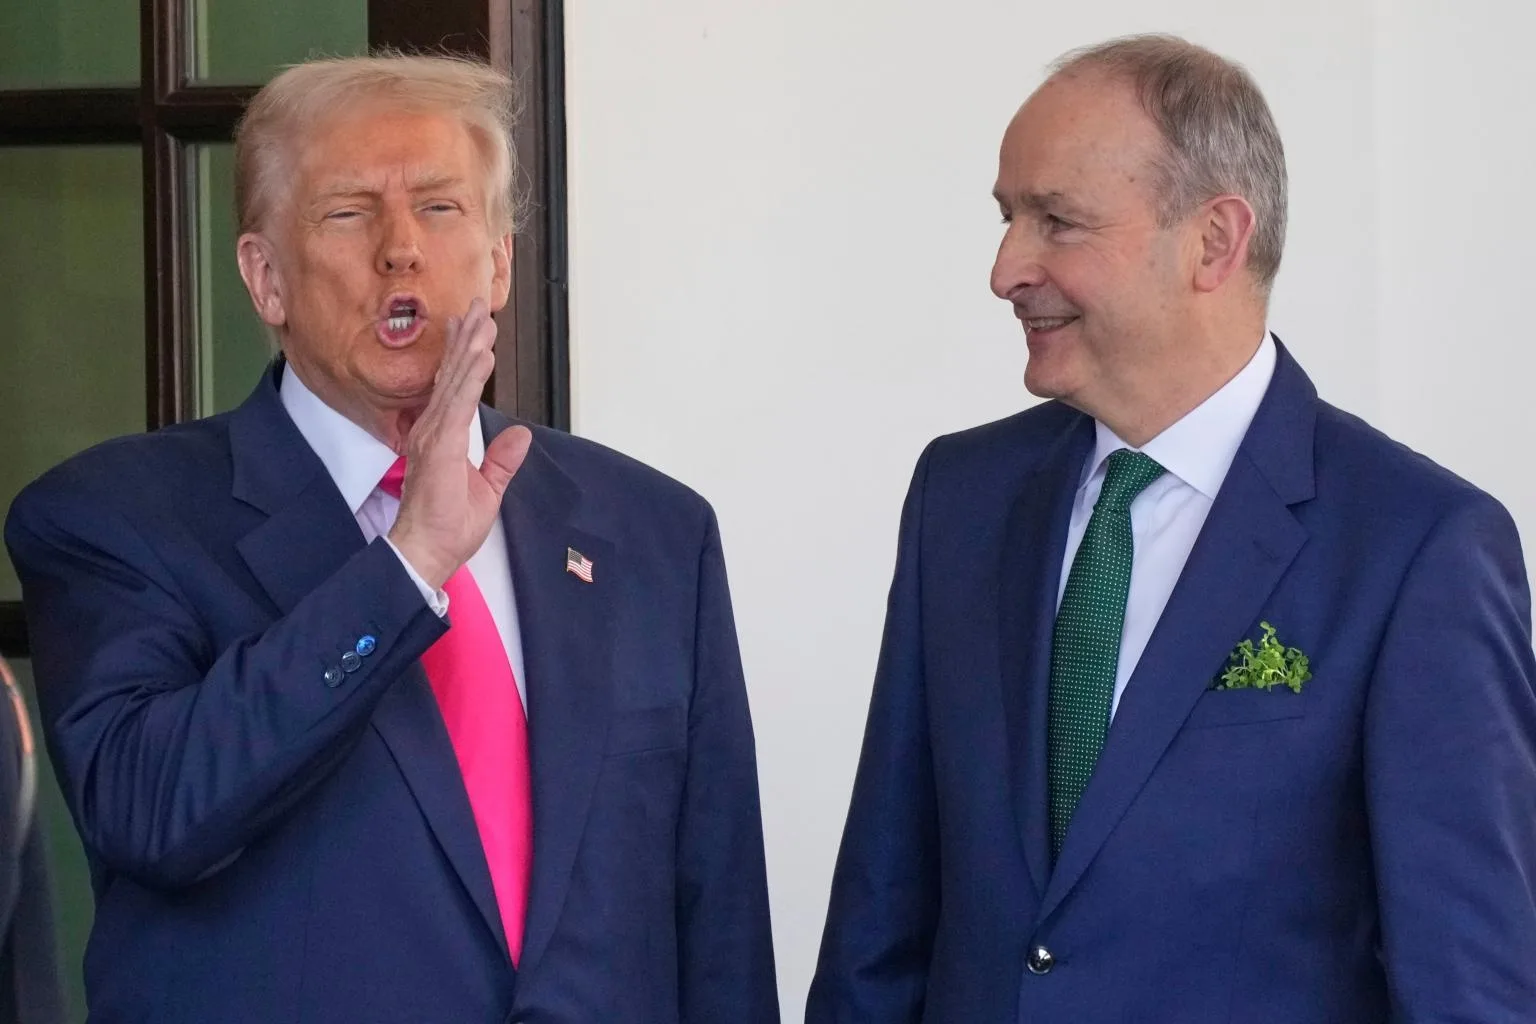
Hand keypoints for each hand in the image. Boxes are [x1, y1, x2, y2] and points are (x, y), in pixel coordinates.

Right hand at [388, 298, 531, 588]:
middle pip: (453, 375)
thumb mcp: (487, 489)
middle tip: (479, 306)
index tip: (473, 328)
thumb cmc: (448, 526)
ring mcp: (433, 434)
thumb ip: (502, 460)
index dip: (464, 356)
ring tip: (483, 319)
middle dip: (467, 339)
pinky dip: (471, 377)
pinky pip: (458, 403)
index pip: (455, 387)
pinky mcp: (440, 445)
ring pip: (455, 381)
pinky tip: (481, 355)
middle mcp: (432, 428)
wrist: (428, 552)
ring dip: (471, 348)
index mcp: (441, 436)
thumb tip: (521, 434)